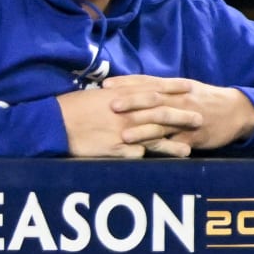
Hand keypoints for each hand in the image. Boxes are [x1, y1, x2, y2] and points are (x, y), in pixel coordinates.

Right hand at [57, 79, 199, 157]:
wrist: (53, 123)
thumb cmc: (71, 107)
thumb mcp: (95, 95)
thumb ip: (116, 95)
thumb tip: (130, 94)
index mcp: (120, 95)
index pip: (153, 90)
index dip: (172, 89)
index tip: (190, 88)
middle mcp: (124, 113)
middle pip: (160, 114)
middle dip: (181, 115)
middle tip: (200, 118)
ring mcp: (120, 132)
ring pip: (153, 137)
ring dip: (172, 144)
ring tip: (189, 150)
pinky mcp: (113, 149)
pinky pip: (136, 155)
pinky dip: (149, 158)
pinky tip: (160, 165)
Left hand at [103, 74, 253, 151]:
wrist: (238, 111)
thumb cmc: (205, 99)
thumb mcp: (184, 88)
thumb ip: (160, 89)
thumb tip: (131, 87)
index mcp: (175, 87)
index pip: (147, 82)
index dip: (126, 83)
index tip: (105, 85)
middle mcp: (180, 100)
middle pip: (153, 99)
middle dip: (131, 102)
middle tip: (110, 106)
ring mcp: (187, 119)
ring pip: (163, 123)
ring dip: (143, 129)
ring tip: (123, 135)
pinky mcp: (195, 137)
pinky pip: (177, 143)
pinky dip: (163, 148)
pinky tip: (148, 153)